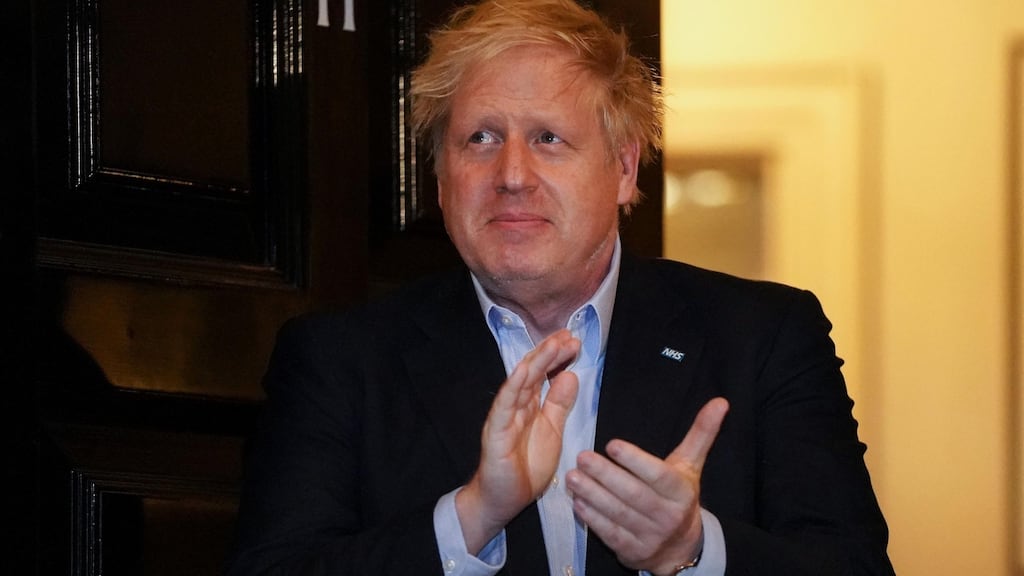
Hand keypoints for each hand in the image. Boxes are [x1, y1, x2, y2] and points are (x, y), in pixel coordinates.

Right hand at [456, 329, 580, 553]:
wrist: (503, 500)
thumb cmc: (525, 467)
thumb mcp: (552, 431)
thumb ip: (558, 404)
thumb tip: (570, 376)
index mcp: (530, 405)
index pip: (543, 374)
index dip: (557, 356)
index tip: (573, 341)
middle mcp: (515, 406)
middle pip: (532, 372)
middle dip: (550, 352)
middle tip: (568, 335)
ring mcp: (504, 417)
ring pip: (519, 383)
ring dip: (536, 362)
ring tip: (553, 344)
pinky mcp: (495, 432)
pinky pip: (503, 406)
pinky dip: (513, 387)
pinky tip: (523, 372)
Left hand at [566, 398, 728, 574]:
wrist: (681, 548)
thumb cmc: (679, 496)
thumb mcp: (691, 466)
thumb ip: (701, 433)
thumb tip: (721, 402)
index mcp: (681, 492)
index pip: (658, 475)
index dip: (636, 460)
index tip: (612, 444)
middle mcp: (668, 515)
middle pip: (634, 494)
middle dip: (606, 475)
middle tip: (582, 457)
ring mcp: (650, 537)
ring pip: (619, 514)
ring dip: (593, 495)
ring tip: (572, 477)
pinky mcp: (632, 552)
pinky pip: (610, 535)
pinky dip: (593, 519)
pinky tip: (577, 502)